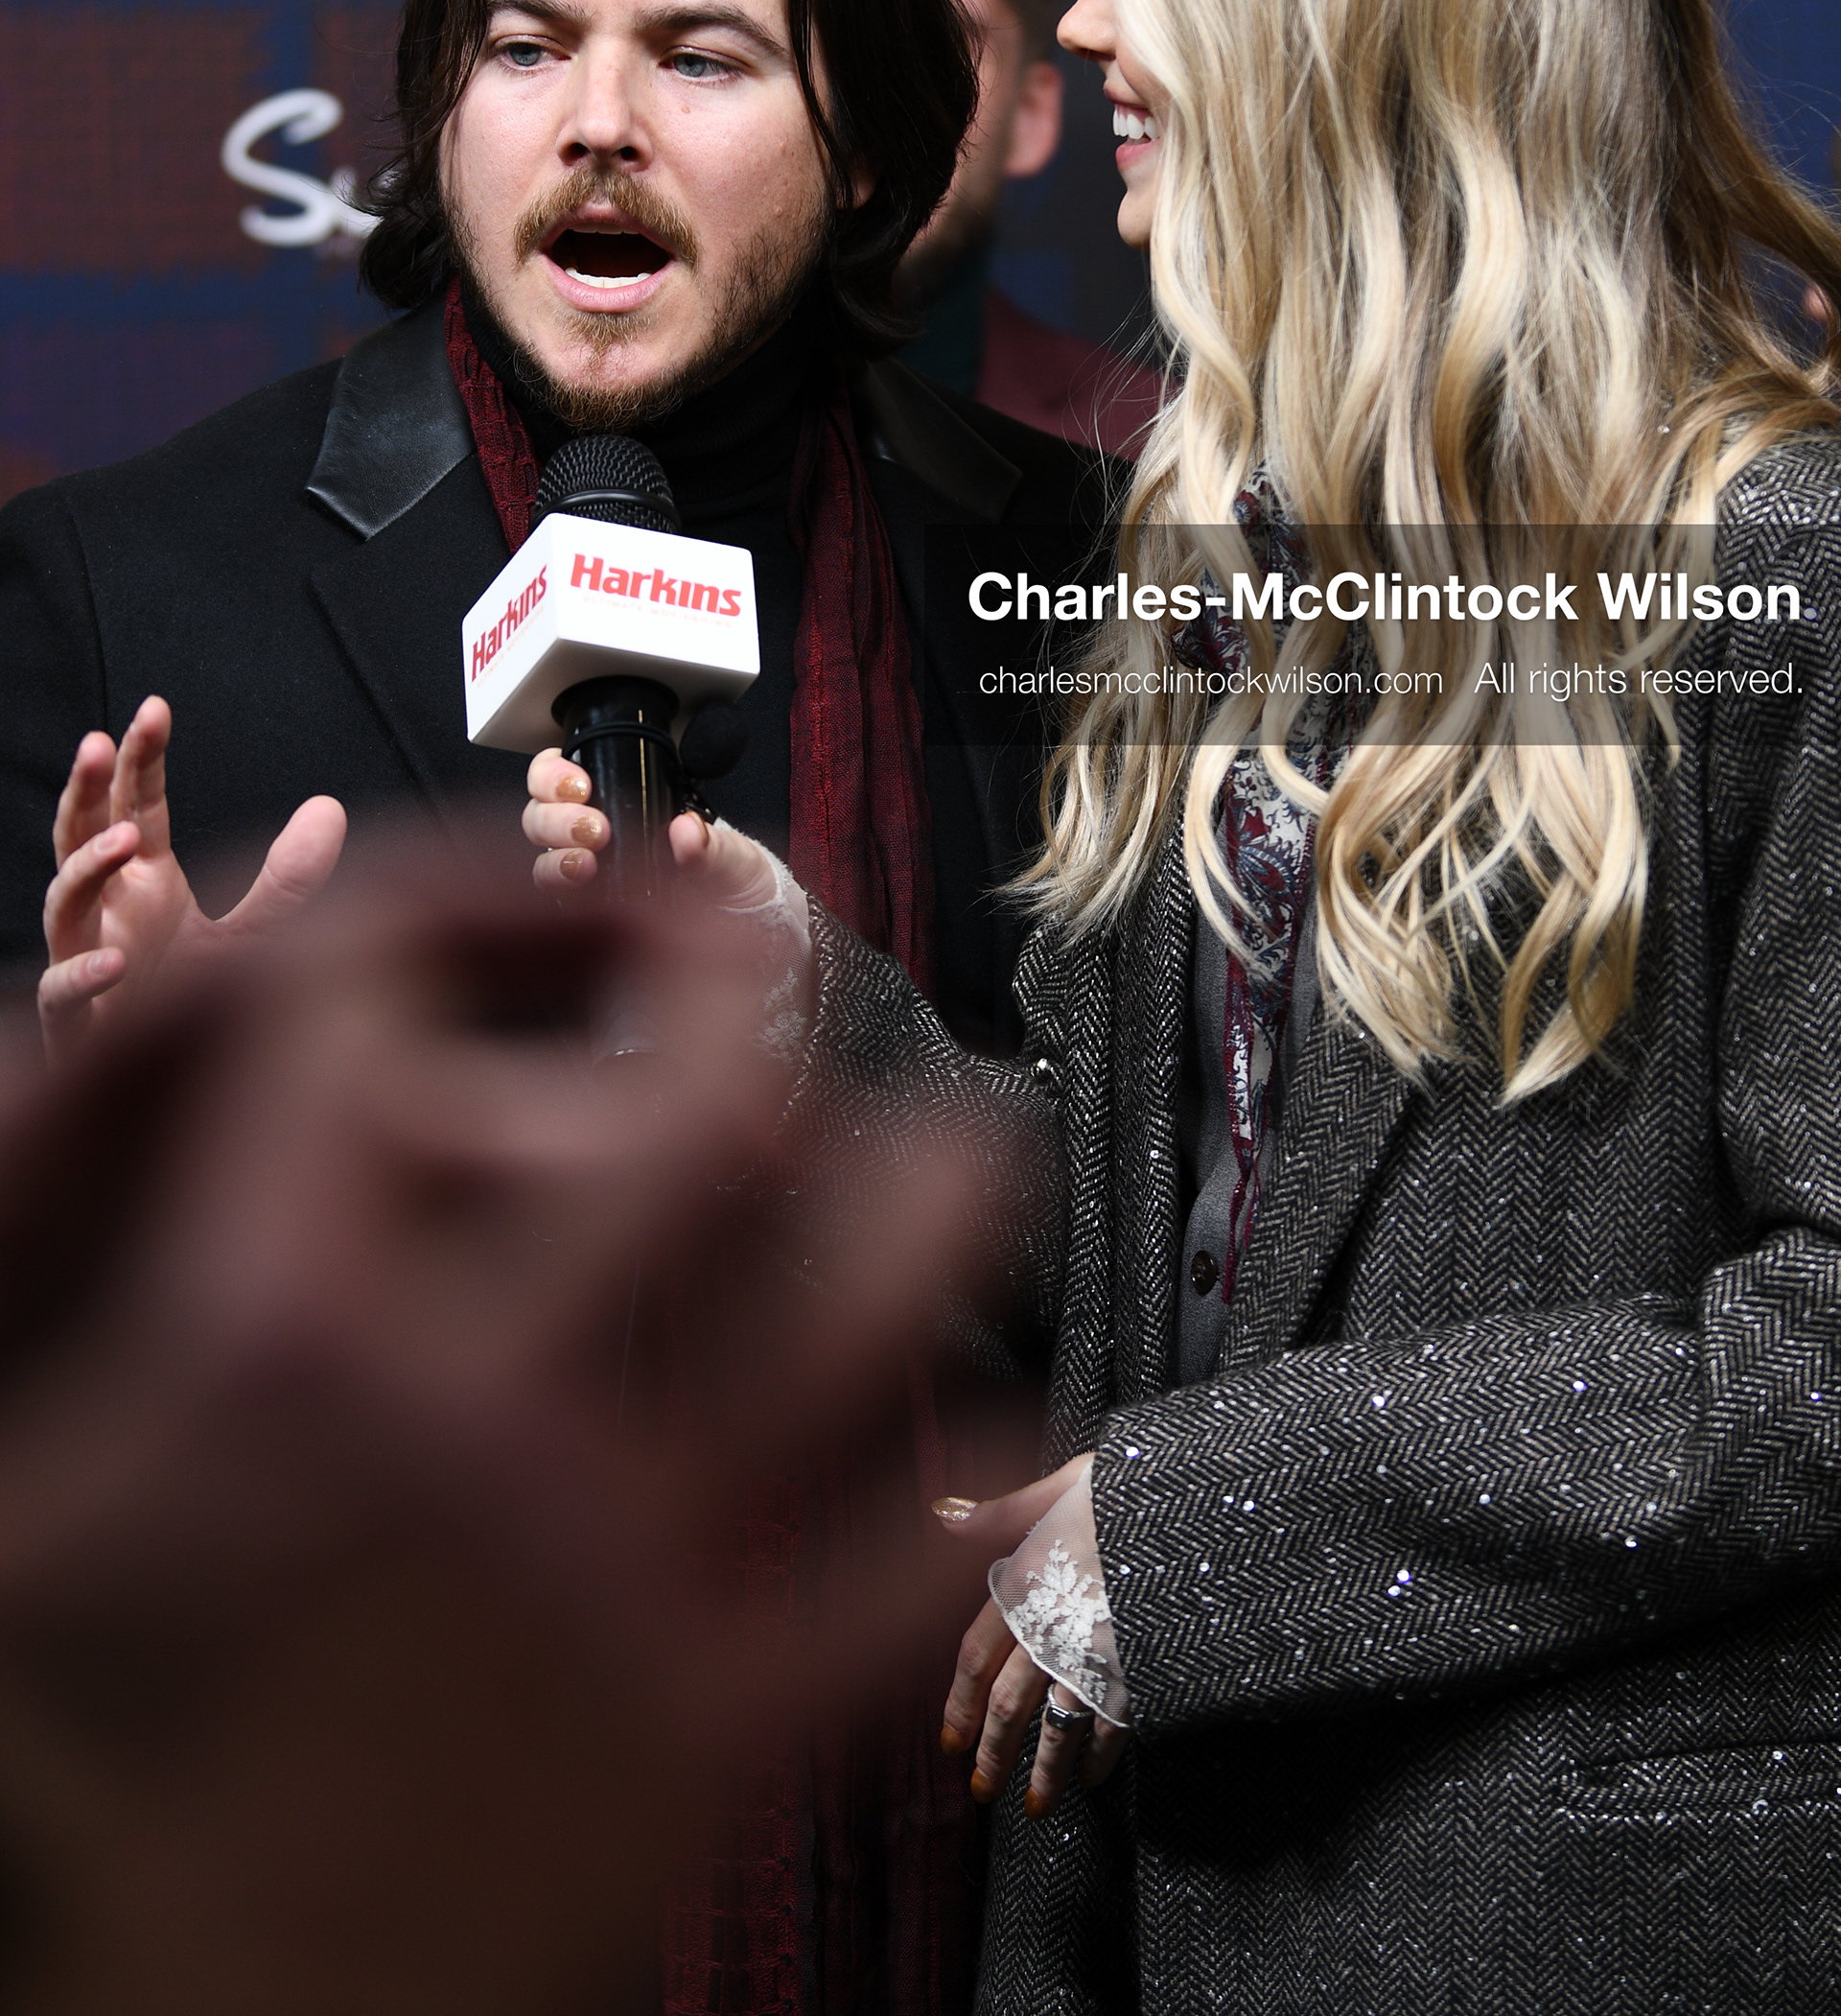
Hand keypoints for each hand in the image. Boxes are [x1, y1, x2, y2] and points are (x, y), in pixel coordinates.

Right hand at [0, 842, 989, 2013]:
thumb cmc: (49, 1775)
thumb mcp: (15, 1484)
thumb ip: (84, 1280)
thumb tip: (130, 1068)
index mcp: (276, 1333)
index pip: (378, 1021)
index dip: (443, 922)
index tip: (501, 915)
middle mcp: (471, 1415)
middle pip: (687, 1115)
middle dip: (739, 999)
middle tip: (767, 960)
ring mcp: (607, 1575)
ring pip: (845, 1311)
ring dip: (925, 1207)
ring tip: (968, 1144)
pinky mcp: (699, 1744)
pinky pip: (879, 1579)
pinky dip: (941, 1499)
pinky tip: (971, 1444)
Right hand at [38, 696, 345, 1062]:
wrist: (175, 1090)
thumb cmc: (194, 1002)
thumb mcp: (255, 935)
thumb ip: (288, 878)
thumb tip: (330, 807)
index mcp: (145, 882)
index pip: (135, 806)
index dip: (141, 759)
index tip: (156, 708)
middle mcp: (110, 912)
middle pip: (81, 835)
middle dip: (86, 788)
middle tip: (100, 743)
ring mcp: (85, 958)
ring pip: (62, 903)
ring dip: (85, 868)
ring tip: (123, 841)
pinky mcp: (77, 1021)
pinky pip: (63, 992)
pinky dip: (82, 976)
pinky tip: (113, 961)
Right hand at [523, 751, 792, 913]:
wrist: (743, 929)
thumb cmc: (732, 879)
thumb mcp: (733, 857)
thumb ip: (712, 844)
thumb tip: (687, 830)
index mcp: (623, 803)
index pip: (563, 776)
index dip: (554, 773)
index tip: (580, 785)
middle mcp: (594, 837)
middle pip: (540, 815)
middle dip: (557, 816)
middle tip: (594, 828)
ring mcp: (588, 877)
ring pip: (542, 858)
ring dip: (555, 858)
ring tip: (586, 863)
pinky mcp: (587, 915)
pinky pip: (555, 903)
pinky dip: (561, 895)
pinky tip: (581, 893)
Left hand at [936, 1457, 1128, 1817]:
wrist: (1186, 1509)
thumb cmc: (1122, 1491)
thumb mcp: (1059, 1487)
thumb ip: (1003, 1513)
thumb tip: (943, 1513)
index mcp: (1023, 1583)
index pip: (975, 1656)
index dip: (958, 1703)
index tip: (950, 1741)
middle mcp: (1049, 1628)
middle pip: (1008, 1706)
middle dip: (993, 1754)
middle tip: (982, 1792)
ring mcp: (1092, 1657)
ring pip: (1056, 1729)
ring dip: (1042, 1774)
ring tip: (1034, 1808)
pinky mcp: (1135, 1674)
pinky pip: (1111, 1728)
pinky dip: (1099, 1758)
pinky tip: (1093, 1778)